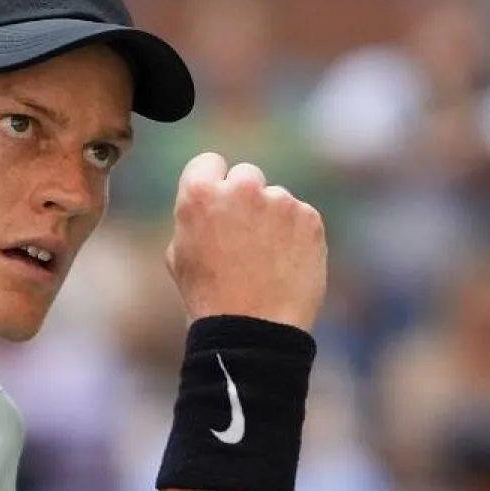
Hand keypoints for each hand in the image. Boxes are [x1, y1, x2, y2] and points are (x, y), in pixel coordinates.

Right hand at [166, 153, 326, 332]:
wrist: (253, 328)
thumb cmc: (208, 295)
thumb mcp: (179, 253)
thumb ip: (195, 217)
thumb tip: (212, 203)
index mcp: (200, 194)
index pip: (208, 162)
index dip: (211, 184)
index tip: (217, 204)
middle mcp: (242, 188)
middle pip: (246, 175)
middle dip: (244, 198)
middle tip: (241, 236)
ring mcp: (280, 201)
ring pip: (275, 199)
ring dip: (271, 219)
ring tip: (264, 260)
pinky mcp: (309, 218)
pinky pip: (300, 217)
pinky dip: (294, 235)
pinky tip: (284, 264)